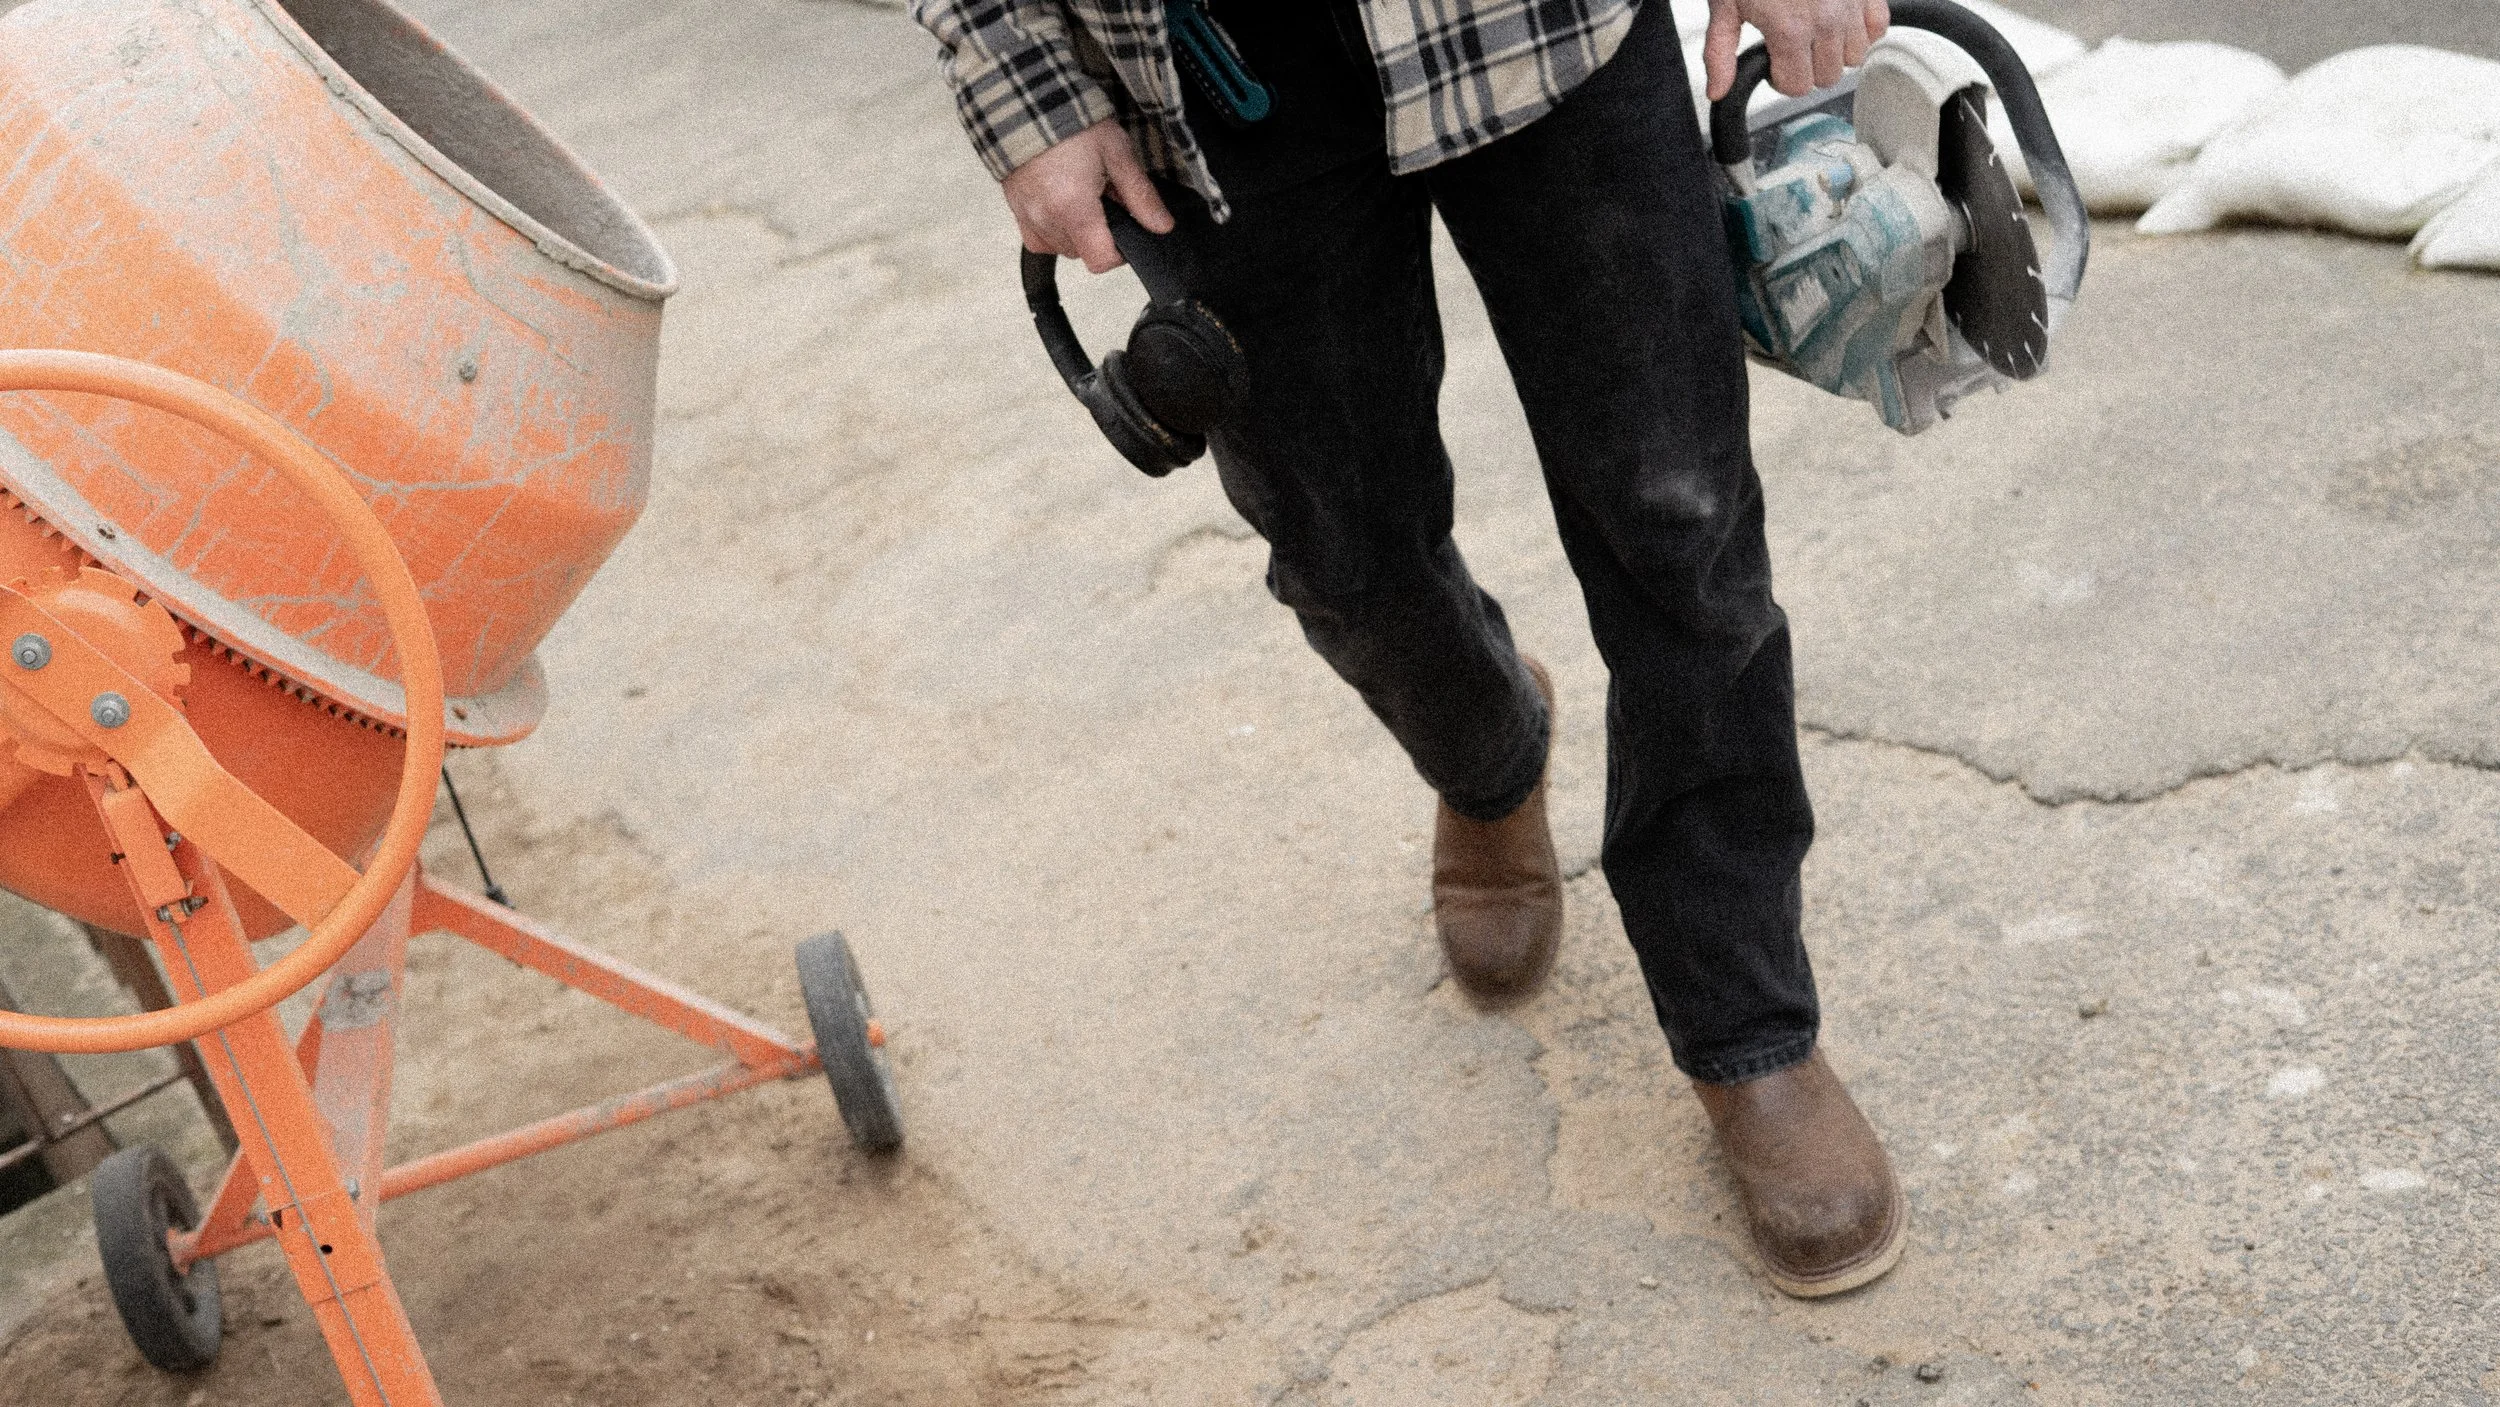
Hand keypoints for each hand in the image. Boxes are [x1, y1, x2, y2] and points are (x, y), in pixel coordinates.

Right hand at [1001, 118, 1175, 273]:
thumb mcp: (1117, 153)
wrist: (1028, 101)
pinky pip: (1040, 239)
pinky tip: (1063, 206)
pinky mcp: (1016, 211)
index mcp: (1074, 208)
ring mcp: (1028, 217)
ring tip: (1083, 194)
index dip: (1120, 252)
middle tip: (1106, 198)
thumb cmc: (1071, 122)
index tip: (1127, 229)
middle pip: (1083, 254)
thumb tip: (1162, 225)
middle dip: (1100, 235)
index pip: (1101, 260)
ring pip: (1062, 248)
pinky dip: (1054, 231)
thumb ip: (1140, 195)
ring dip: (1078, 232)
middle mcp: (1047, 219)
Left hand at [1705, 0, 1889, 100]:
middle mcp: (1826, 20)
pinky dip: (1862, 30)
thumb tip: (1718, 89)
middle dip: (1807, 68)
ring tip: (1815, 32)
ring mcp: (1851, 5)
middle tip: (1792, 47)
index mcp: (1790, 30)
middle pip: (1827, 76)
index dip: (1781, 78)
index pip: (1797, 86)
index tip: (1775, 63)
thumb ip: (1720, 51)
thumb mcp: (1726, 5)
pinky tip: (1840, 20)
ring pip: (1854, 57)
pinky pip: (1878, 28)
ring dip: (1835, 51)